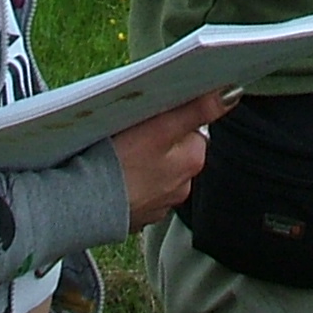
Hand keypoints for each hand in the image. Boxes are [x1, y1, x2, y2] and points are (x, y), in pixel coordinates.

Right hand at [112, 89, 233, 229]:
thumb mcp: (160, 126)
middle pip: (173, 150)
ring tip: (119, 157)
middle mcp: (183, 187)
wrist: (81, 204)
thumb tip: (232, 95)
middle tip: (131, 134)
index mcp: (192, 160)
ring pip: (155, 171)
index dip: (170, 117)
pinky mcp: (137, 217)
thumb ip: (197, 109)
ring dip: (143, 164)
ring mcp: (159, 205)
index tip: (150, 116)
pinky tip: (113, 179)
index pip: (191, 128)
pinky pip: (138, 192)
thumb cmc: (118, 162)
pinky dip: (130, 185)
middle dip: (157, 141)